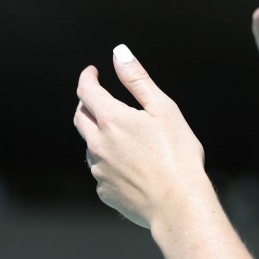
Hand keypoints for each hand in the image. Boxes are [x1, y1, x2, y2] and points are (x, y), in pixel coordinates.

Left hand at [74, 45, 204, 227]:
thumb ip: (137, 80)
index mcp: (111, 120)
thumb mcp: (163, 109)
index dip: (87, 77)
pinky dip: (109, 162)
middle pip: (80, 117)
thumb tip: (119, 53)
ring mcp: (99, 170)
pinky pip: (100, 171)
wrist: (178, 205)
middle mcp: (98, 144)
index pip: (87, 91)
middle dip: (86, 103)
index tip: (92, 72)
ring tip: (121, 136)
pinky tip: (130, 166)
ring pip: (89, 146)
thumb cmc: (178, 155)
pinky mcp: (105, 191)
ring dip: (98, 135)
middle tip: (98, 98)